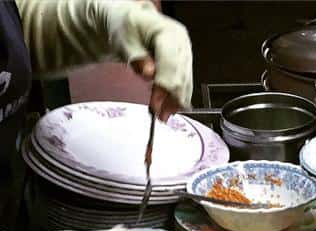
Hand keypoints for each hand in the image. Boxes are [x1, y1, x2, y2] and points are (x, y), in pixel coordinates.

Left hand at [122, 5, 192, 119]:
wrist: (133, 25)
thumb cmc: (127, 29)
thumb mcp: (125, 39)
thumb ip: (136, 57)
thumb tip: (149, 74)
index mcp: (170, 33)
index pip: (170, 66)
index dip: (164, 88)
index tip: (155, 107)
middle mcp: (182, 44)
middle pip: (181, 77)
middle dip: (171, 99)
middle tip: (160, 116)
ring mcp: (186, 54)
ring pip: (186, 84)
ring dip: (175, 102)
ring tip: (164, 115)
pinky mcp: (185, 64)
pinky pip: (185, 84)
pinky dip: (177, 98)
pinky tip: (170, 108)